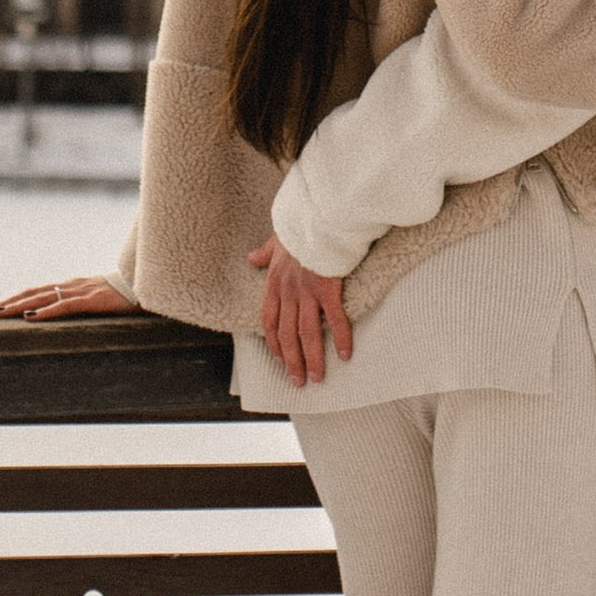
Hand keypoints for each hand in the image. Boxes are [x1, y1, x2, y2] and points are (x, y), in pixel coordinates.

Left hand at [0, 275, 142, 317]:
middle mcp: (72, 285)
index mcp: (73, 287)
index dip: (15, 299)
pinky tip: (31, 318)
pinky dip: (46, 311)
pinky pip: (65, 305)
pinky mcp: (94, 299)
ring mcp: (82, 291)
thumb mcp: (104, 300)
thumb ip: (88, 305)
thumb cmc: (131, 292)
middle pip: (32, 293)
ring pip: (42, 297)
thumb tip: (76, 314)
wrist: (153, 283)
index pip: (37, 292)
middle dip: (7, 303)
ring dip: (17, 306)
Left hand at [246, 234, 353, 387]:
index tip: (280, 360)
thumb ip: (264, 253)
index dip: (274, 344)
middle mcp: (288, 291)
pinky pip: (334, 319)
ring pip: (306, 333)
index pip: (269, 321)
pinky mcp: (328, 288)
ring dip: (311, 359)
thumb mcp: (275, 239)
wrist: (318, 213)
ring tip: (318, 378)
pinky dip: (340, 338)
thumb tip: (251, 257)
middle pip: (287, 335)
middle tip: (299, 382)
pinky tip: (344, 355)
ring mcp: (307, 291)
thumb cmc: (299, 225)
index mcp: (274, 282)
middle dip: (292, 362)